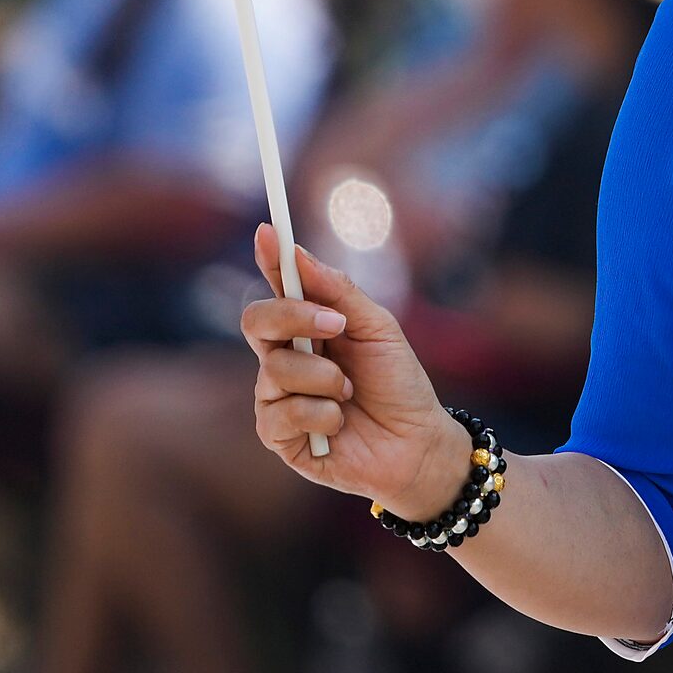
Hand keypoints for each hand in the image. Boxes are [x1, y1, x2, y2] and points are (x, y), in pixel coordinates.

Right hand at [243, 224, 467, 518]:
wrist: (416, 442)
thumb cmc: (399, 383)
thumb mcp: (377, 329)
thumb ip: (339, 293)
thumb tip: (298, 253)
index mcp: (309, 328)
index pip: (280, 288)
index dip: (270, 258)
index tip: (268, 230)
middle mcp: (284, 358)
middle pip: (256, 321)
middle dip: (295, 316)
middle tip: (337, 323)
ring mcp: (277, 397)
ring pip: (274, 369)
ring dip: (324, 377)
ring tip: (350, 392)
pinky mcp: (278, 436)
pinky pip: (282, 413)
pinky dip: (322, 413)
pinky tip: (340, 422)